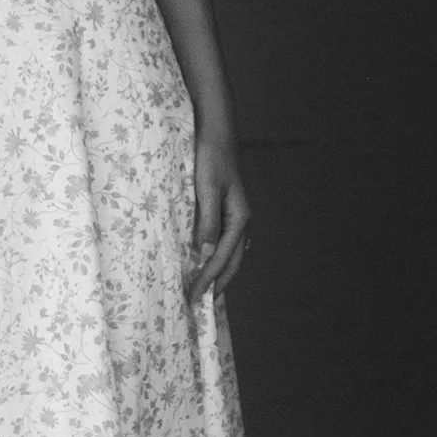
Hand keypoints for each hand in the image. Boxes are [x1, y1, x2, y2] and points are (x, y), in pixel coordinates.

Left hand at [188, 125, 250, 299]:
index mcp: (240, 217)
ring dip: (220, 273)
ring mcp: (239, 215)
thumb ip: (207, 220)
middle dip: (217, 284)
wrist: (217, 132)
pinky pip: (228, 242)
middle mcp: (243, 220)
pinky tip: (209, 262)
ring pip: (232, 254)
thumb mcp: (206, 187)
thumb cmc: (210, 156)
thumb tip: (205, 251)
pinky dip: (219, 258)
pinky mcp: (230, 210)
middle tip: (199, 304)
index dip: (207, 279)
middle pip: (232, 262)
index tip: (193, 297)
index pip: (222, 258)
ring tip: (205, 291)